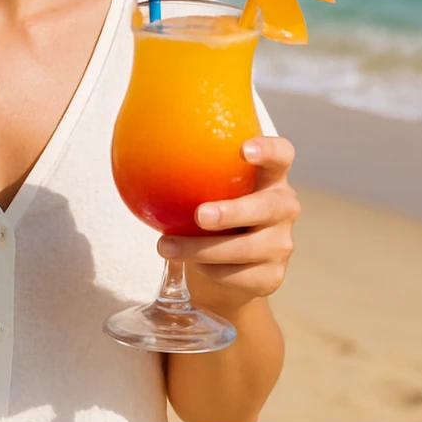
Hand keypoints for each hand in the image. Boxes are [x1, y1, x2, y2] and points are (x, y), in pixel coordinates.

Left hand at [156, 135, 299, 315]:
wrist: (226, 269)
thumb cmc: (210, 212)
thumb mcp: (206, 189)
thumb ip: (192, 170)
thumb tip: (138, 145)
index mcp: (269, 176)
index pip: (281, 155)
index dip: (268, 150)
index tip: (244, 149)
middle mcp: (283, 207)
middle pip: (268, 207)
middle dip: (234, 211)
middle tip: (200, 214)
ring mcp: (280, 244)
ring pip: (245, 248)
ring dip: (202, 249)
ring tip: (165, 246)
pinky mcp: (271, 276)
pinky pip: (236, 275)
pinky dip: (207, 270)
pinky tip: (187, 266)